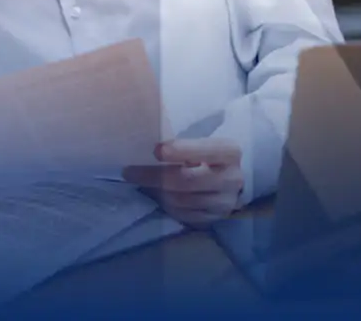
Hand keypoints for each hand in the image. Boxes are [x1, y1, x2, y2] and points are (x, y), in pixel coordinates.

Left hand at [122, 139, 244, 226]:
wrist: (230, 179)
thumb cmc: (208, 155)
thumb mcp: (203, 142)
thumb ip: (183, 144)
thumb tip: (150, 149)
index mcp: (230, 152)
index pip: (205, 151)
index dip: (180, 151)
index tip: (156, 150)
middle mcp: (231, 179)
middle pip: (187, 180)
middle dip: (153, 176)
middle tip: (129, 172)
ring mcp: (224, 203)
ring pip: (181, 201)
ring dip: (156, 191)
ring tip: (141, 182)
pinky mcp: (214, 220)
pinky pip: (182, 215)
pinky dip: (165, 205)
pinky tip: (156, 194)